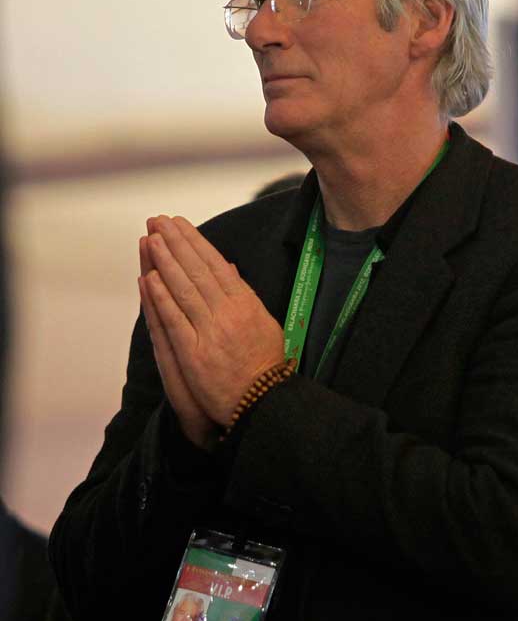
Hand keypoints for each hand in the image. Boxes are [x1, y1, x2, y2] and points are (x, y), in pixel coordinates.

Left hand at [142, 215, 284, 428]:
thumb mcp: (264, 322)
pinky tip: (149, 279)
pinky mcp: (194, 353)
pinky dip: (161, 298)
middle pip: (197, 270)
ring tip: (151, 239)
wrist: (263, 400)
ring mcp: (210, 332)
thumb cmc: (264, 363)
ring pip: (184, 289)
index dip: (196, 241)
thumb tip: (229, 267)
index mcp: (246, 303)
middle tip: (159, 220)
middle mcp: (228, 313)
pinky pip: (175, 320)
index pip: (216, 264)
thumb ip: (244, 294)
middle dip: (176, 243)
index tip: (180, 224)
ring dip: (165, 262)